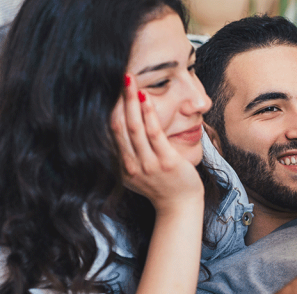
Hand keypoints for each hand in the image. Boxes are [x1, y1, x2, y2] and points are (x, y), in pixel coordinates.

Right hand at [111, 75, 203, 212]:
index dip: (108, 109)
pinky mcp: (166, 162)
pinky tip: (146, 99)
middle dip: (118, 100)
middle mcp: (130, 165)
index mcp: (121, 167)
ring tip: (130, 81)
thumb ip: (128, 154)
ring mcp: (148, 164)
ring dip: (131, 101)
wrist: (180, 205)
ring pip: (134, 127)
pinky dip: (149, 114)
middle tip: (119, 77)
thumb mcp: (138, 172)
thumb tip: (120, 130)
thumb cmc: (163, 185)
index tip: (109, 90)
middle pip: (118, 126)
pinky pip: (154, 133)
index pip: (110, 132)